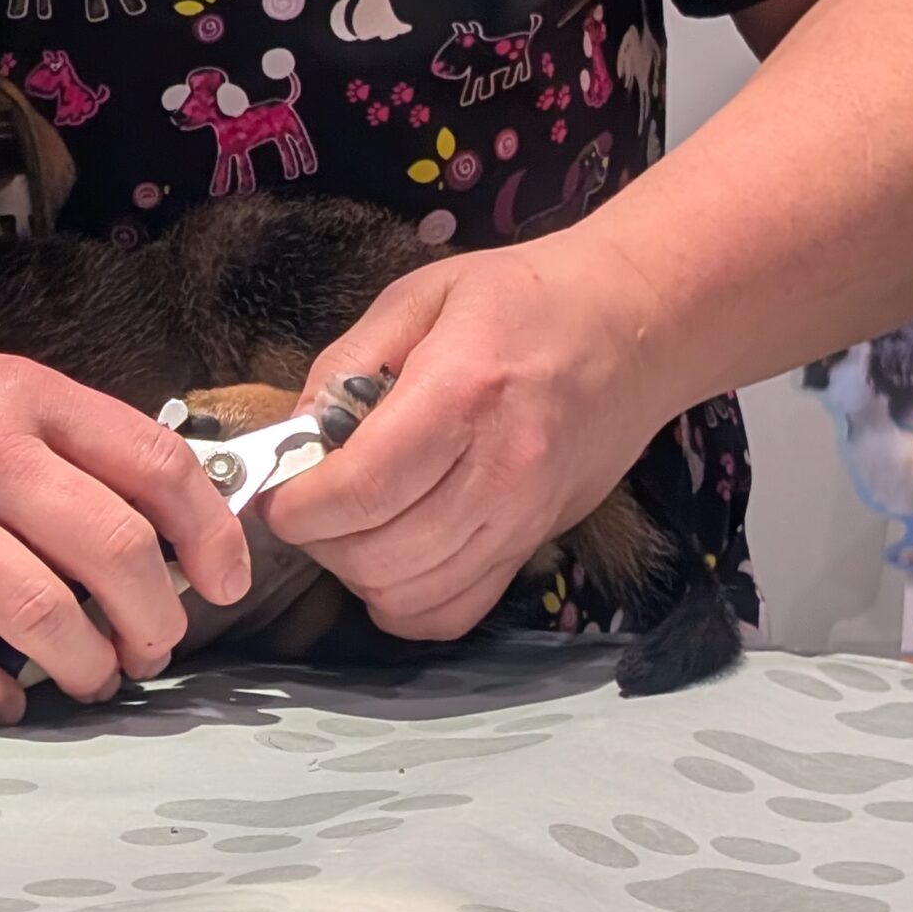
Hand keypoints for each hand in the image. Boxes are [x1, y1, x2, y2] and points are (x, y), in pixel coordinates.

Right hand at [0, 350, 253, 723]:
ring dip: (84, 667)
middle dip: (154, 621)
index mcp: (31, 399)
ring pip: (42, 614)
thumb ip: (73, 452)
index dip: (213, 534)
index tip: (227, 584)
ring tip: (89, 680)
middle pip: (116, 550)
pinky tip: (2, 702)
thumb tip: (172, 539)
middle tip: (150, 649)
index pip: (157, 464)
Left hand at [262, 236, 675, 640]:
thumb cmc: (524, 300)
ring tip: (350, 528)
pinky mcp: (535, 546)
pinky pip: (454, 614)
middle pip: (378, 555)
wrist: (637, 324)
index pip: (361, 490)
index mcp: (462, 394)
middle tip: (309, 507)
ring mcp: (523, 519)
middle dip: (319, 541)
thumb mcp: (421, 296)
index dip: (298, 507)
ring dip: (357, 574)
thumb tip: (294, 437)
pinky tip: (393, 562)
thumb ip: (346, 363)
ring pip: (409, 596)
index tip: (275, 495)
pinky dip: (406, 605)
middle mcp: (499, 470)